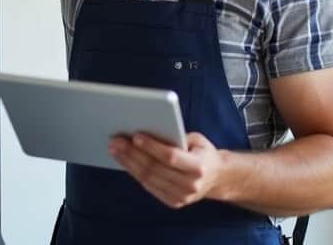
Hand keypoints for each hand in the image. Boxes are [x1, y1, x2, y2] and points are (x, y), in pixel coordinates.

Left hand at [109, 132, 227, 208]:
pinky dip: (135, 173)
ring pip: (148, 179)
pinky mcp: (173, 202)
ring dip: (129, 163)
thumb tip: (149, 130)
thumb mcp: (197, 140)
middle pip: (155, 168)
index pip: (170, 156)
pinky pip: (149, 186)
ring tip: (115, 150)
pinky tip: (125, 162)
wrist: (217, 178)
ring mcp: (181, 197)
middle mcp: (190, 185)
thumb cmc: (203, 153)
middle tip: (116, 141)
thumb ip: (177, 137)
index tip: (135, 136)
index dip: (152, 147)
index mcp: (199, 166)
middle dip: (133, 153)